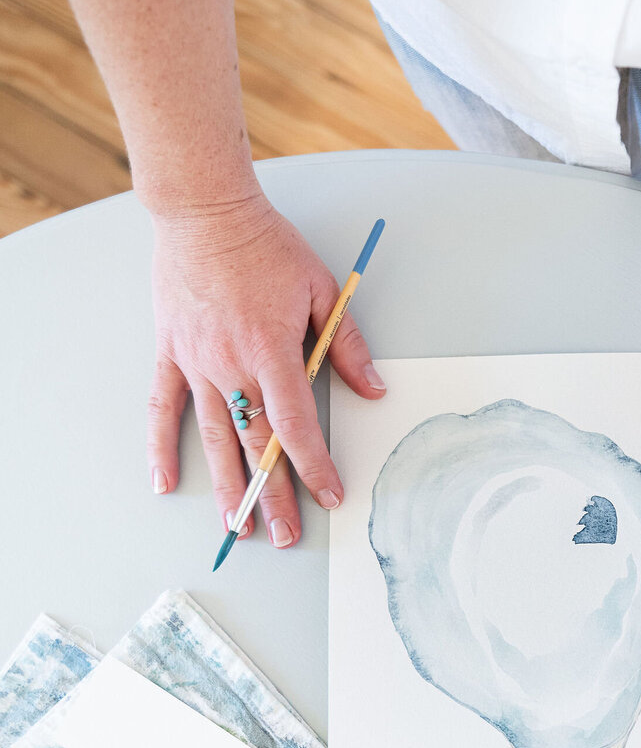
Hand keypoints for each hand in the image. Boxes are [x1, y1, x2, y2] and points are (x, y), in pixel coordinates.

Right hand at [147, 194, 386, 545]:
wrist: (205, 212)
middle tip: (284, 535)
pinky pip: (163, 409)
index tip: (328, 495)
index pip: (295, 424)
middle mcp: (230, 365)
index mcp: (271, 351)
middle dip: (272, 494)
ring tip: (237, 526)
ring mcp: (196, 363)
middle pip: (256, 444)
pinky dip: (162, 448)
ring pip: (215, 437)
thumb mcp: (321, 290)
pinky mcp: (172, 354)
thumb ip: (345, 345)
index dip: (313, 466)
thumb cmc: (265, 246)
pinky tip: (166, 482)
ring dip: (226, 486)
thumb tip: (373, 388)